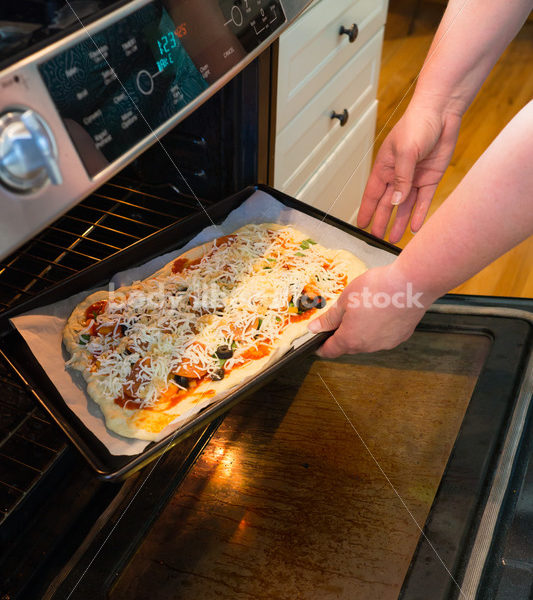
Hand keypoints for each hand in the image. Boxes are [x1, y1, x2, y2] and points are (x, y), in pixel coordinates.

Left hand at [308, 264, 430, 357]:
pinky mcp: (401, 337)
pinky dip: (378, 328)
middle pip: (349, 346)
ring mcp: (386, 343)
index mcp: (350, 339)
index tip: (317, 343)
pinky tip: (380, 312)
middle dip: (342, 335)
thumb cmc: (377, 289)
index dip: (321, 347)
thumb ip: (329, 317)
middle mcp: (368, 347)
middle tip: (341, 317)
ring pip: (367, 342)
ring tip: (364, 309)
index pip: (330, 351)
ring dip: (361, 331)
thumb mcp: (345, 299)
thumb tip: (315, 328)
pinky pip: (383, 336)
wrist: (412, 285)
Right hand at [357, 105, 461, 242]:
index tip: (361, 225)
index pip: (372, 193)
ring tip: (394, 239)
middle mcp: (398, 175)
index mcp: (385, 167)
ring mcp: (414, 178)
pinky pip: (423, 200)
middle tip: (377, 238)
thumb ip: (401, 178)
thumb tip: (395, 201)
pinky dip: (419, 214)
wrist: (442, 113)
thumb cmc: (417, 124)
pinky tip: (415, 227)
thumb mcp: (406, 151)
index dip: (366, 210)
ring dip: (400, 222)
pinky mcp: (430, 178)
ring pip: (404, 205)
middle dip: (382, 220)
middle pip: (387, 203)